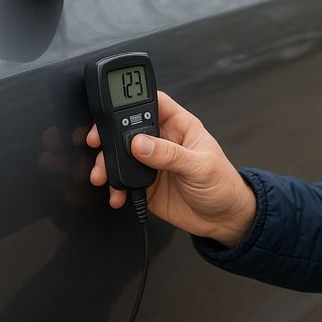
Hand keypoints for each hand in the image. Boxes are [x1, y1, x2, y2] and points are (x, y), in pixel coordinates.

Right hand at [87, 91, 256, 247]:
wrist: (223, 219)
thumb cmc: (223, 185)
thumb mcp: (200, 166)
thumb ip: (170, 155)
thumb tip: (140, 144)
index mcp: (180, 126)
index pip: (153, 103)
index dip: (132, 102)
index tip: (113, 110)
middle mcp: (163, 141)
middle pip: (128, 128)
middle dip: (109, 135)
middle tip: (97, 144)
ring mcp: (152, 162)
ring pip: (121, 155)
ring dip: (107, 164)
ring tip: (103, 175)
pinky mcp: (145, 184)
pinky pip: (123, 181)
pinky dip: (115, 187)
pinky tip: (117, 194)